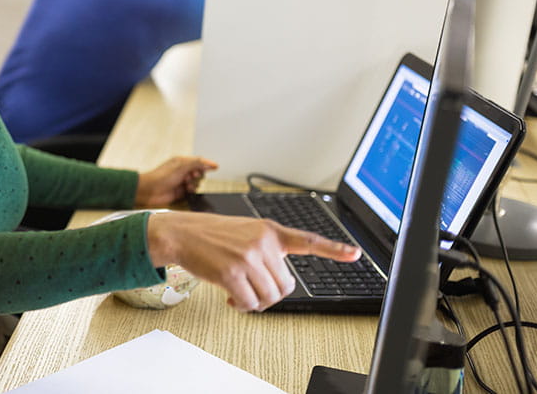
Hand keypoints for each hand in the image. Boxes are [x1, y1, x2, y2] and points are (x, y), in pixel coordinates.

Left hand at [134, 156, 217, 207]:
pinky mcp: (180, 192)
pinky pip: (192, 192)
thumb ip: (197, 163)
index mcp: (181, 162)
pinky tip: (186, 191)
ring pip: (196, 183)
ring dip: (194, 184)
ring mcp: (181, 182)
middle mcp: (181, 171)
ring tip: (186, 184)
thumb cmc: (161, 177)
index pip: (198, 162)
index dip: (207, 164)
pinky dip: (191, 191)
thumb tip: (210, 163)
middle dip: (197, 175)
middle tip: (191, 176)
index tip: (215, 167)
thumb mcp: (181, 166)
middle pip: (199, 173)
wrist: (150, 191)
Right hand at [146, 211, 360, 311]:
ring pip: (270, 297)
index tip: (355, 253)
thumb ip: (267, 248)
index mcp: (270, 230)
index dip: (334, 249)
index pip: (307, 239)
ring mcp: (247, 258)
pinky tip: (229, 297)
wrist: (181, 233)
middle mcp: (262, 243)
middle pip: (285, 285)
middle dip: (270, 292)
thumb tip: (278, 281)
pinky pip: (248, 303)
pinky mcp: (232, 273)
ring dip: (255, 302)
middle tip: (253, 289)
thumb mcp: (246, 231)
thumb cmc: (211, 235)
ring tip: (239, 292)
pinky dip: (240, 306)